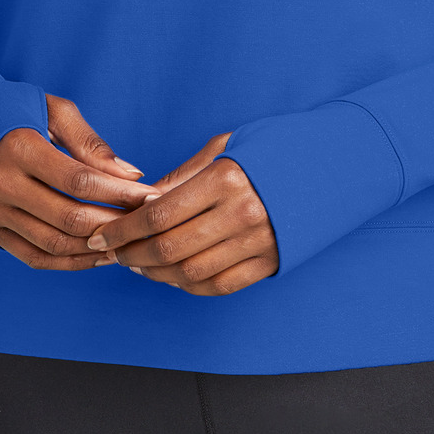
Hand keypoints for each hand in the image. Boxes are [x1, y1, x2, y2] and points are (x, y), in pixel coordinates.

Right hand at [0, 94, 161, 269]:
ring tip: (130, 241)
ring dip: (97, 248)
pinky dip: (70, 263)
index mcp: (18, 148)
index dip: (119, 192)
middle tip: (147, 220)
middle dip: (115, 222)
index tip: (151, 194)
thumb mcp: (52, 109)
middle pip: (69, 217)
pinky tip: (99, 255)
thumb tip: (130, 174)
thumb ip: (90, 142)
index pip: (78, 180)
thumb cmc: (13, 110)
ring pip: (54, 244)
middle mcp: (2, 185)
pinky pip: (35, 258)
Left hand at [85, 132, 278, 294]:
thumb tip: (141, 202)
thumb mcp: (226, 148)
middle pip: (169, 248)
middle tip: (113, 253)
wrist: (331, 166)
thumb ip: (182, 176)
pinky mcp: (269, 263)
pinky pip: (219, 286)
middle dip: (131, 254)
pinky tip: (171, 275)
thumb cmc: (272, 150)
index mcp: (226, 179)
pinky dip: (188, 286)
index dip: (123, 229)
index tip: (101, 235)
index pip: (159, 214)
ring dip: (155, 274)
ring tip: (138, 264)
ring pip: (190, 272)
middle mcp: (242, 213)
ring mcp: (258, 242)